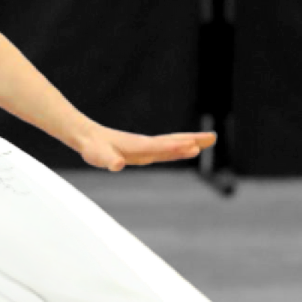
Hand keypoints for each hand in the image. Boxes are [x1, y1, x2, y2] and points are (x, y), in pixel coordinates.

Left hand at [76, 123, 216, 171]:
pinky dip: (180, 146)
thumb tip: (118, 164)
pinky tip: (188, 147)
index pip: (160, 147)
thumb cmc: (93, 149)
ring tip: (209, 140)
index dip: (176, 148)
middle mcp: (146, 145)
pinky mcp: (145, 148)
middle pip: (173, 141)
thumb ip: (109, 161)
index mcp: (138, 147)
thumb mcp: (98, 156)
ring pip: (173, 142)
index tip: (194, 146)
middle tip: (213, 138)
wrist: (88, 137)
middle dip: (193, 140)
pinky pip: (166, 146)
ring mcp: (147, 146)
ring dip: (190, 141)